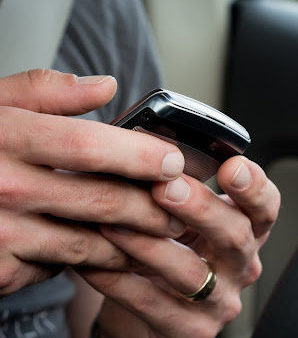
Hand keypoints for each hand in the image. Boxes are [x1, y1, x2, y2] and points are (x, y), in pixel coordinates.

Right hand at [0, 69, 186, 296]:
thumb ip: (44, 91)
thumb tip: (105, 86)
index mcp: (6, 137)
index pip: (89, 145)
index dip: (138, 154)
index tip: (173, 162)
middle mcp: (4, 187)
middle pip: (102, 200)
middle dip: (153, 209)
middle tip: (181, 210)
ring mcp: (2, 234)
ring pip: (91, 244)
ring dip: (135, 243)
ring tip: (163, 235)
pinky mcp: (2, 270)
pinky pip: (64, 267)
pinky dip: (95, 261)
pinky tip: (114, 252)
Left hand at [81, 156, 280, 337]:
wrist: (160, 302)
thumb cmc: (174, 246)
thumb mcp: (186, 215)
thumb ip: (178, 186)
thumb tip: (141, 147)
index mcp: (246, 229)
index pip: (266, 206)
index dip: (254, 186)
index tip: (232, 166)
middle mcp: (240, 264)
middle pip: (235, 236)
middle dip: (200, 208)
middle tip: (165, 187)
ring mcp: (220, 300)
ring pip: (191, 273)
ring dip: (149, 245)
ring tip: (113, 223)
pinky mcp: (191, 330)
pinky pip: (152, 305)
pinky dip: (119, 281)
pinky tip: (93, 261)